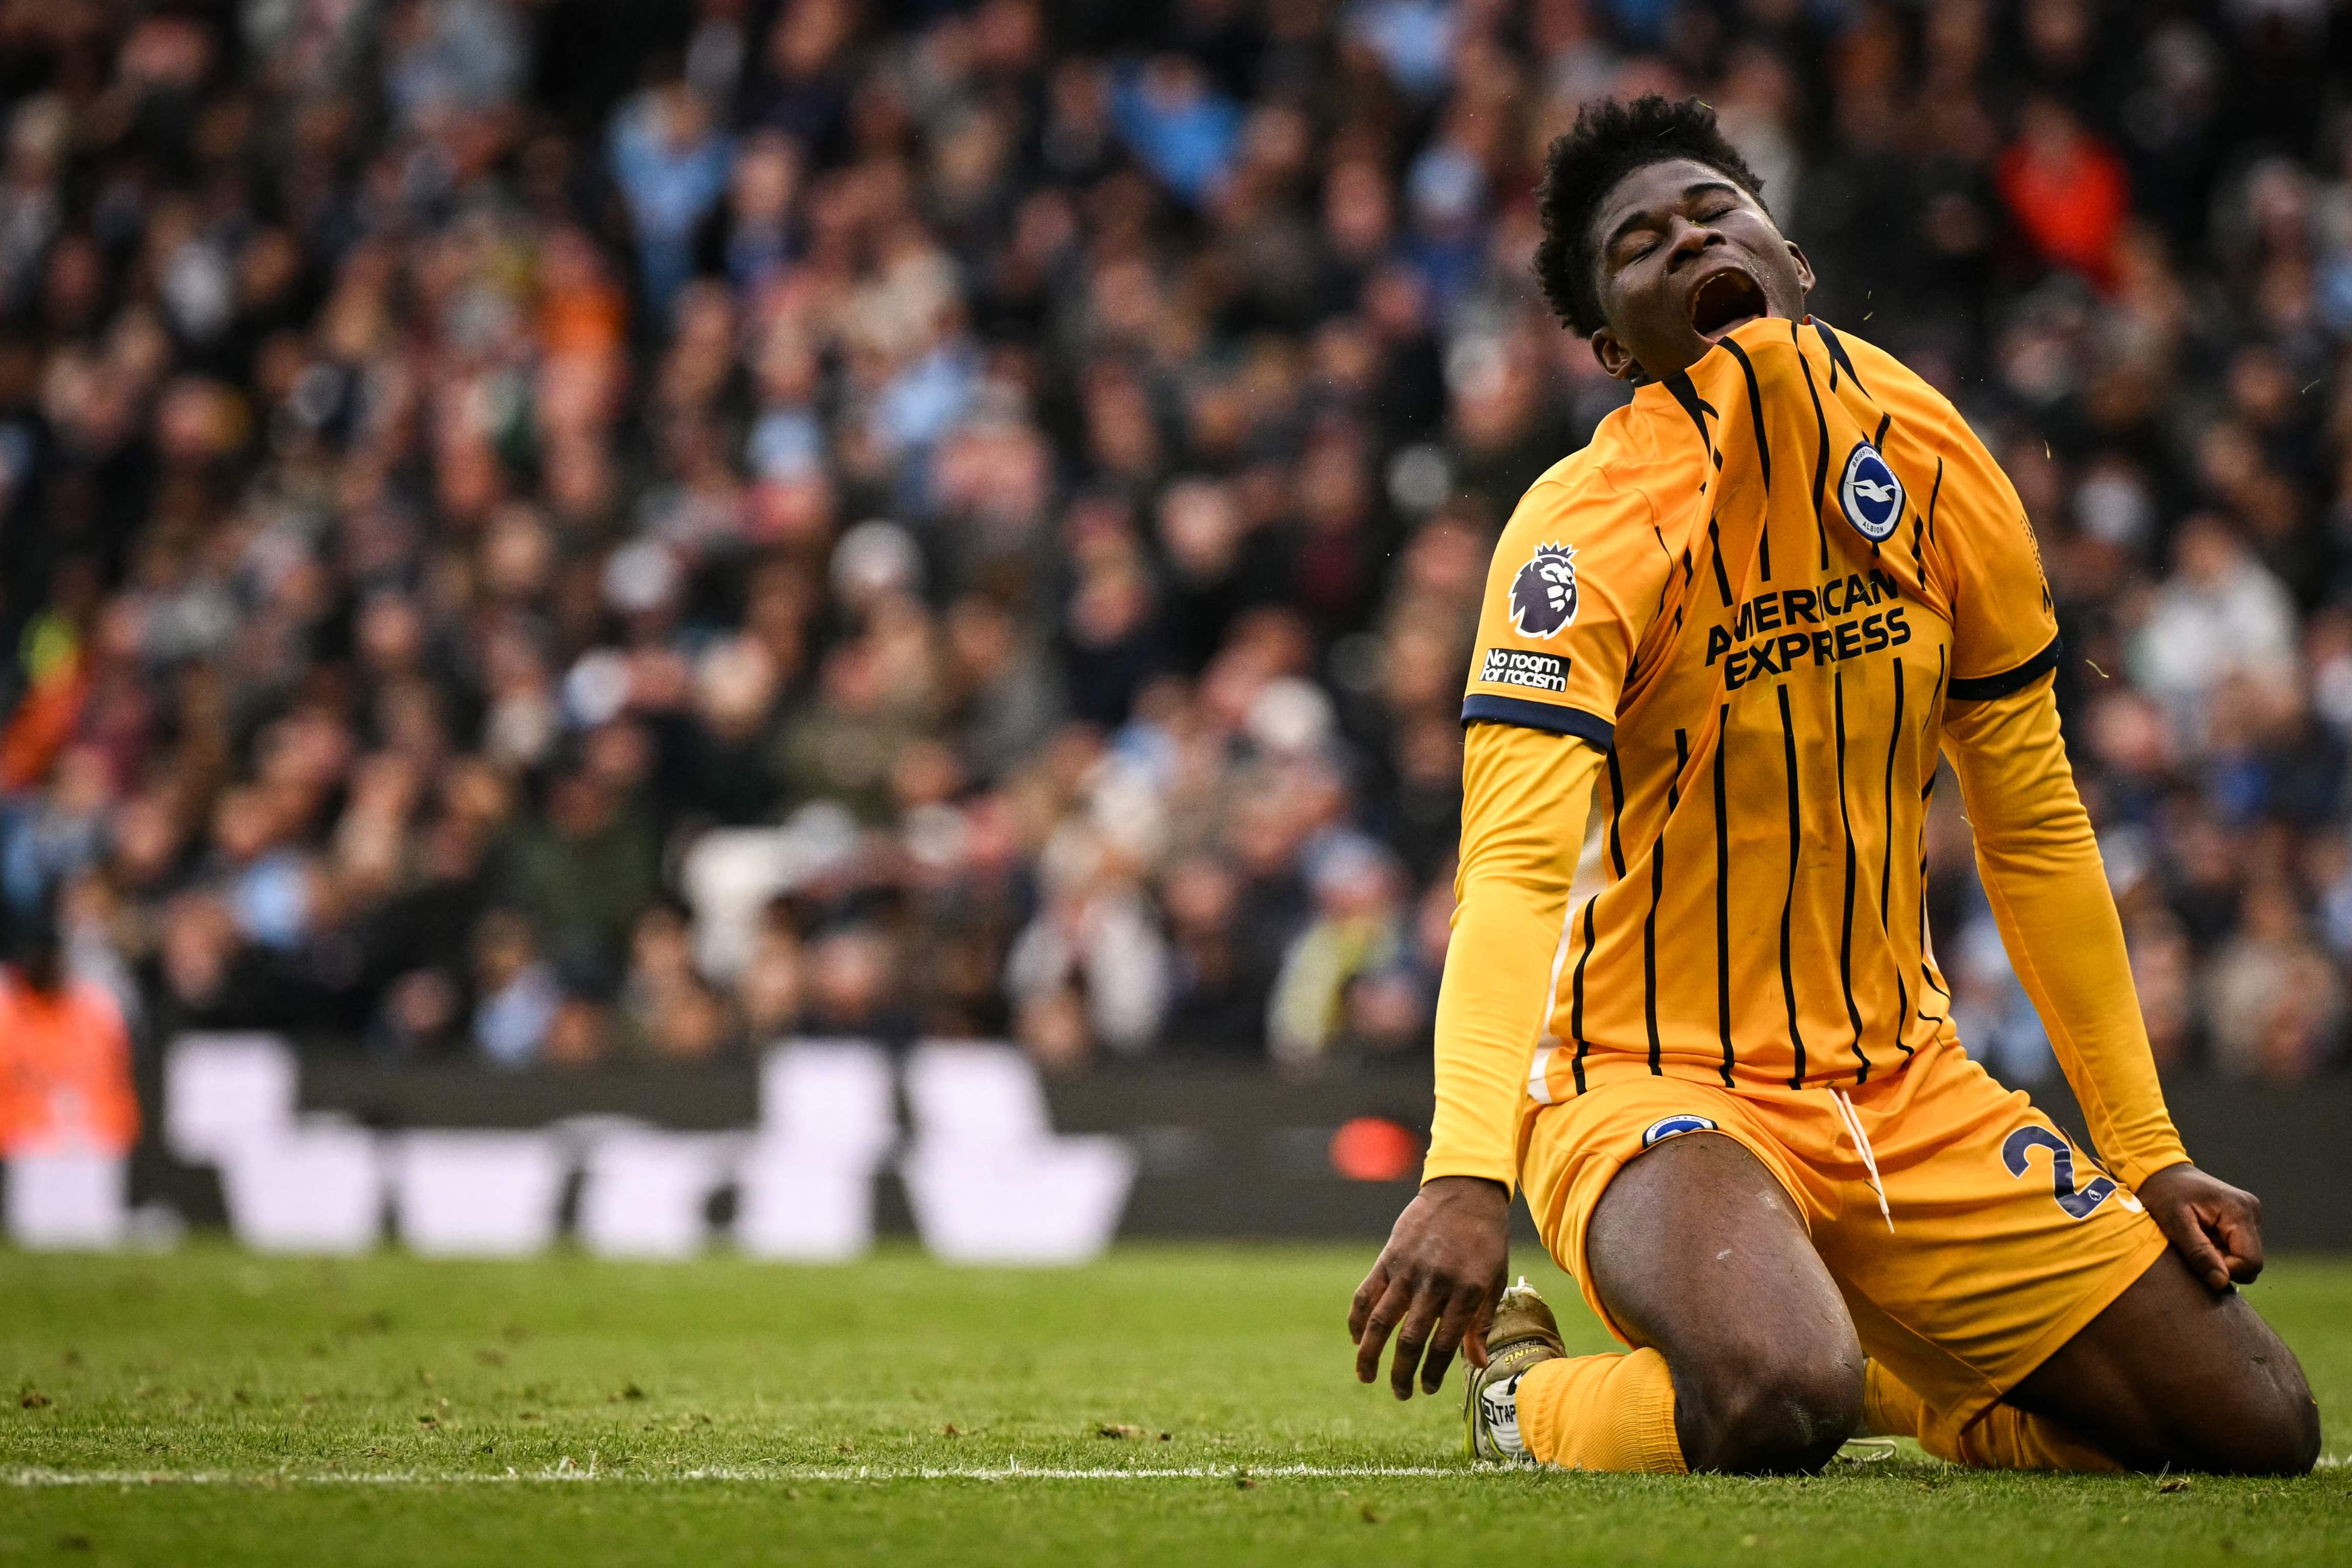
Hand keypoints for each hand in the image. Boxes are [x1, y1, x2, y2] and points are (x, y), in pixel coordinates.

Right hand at [1348, 1175, 1510, 1399]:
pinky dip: (1357, 1319)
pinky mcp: (1388, 1257)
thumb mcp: (1494, 1279)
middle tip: (1400, 1393)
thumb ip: (1483, 1322)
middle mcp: (1435, 1283)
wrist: (1464, 1191)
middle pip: (1410, 1340)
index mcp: (1466, 1292)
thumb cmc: (1485, 1239)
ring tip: (1366, 1376)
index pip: (1445, 1344)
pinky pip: (1366, 1293)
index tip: (1426, 1389)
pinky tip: (1357, 1338)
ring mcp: (1408, 1270)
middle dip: (1403, 1373)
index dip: (1433, 1372)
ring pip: (1381, 1321)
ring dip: (1370, 1354)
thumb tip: (1477, 1364)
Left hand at [2137, 1163, 2263, 1292]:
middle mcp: (2252, 1212)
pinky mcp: (2242, 1219)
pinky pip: (2239, 1247)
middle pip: (2251, 1261)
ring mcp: (2249, 1215)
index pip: (2251, 1261)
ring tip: (2197, 1241)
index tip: (2199, 1262)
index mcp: (2240, 1211)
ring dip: (2221, 1257)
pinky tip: (2201, 1237)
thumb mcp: (2175, 1224)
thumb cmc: (2163, 1194)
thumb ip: (2199, 1253)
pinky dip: (2221, 1249)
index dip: (2226, 1271)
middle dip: (2224, 1265)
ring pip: (2245, 1256)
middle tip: (2195, 1251)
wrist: (2159, 1172)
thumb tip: (2221, 1282)